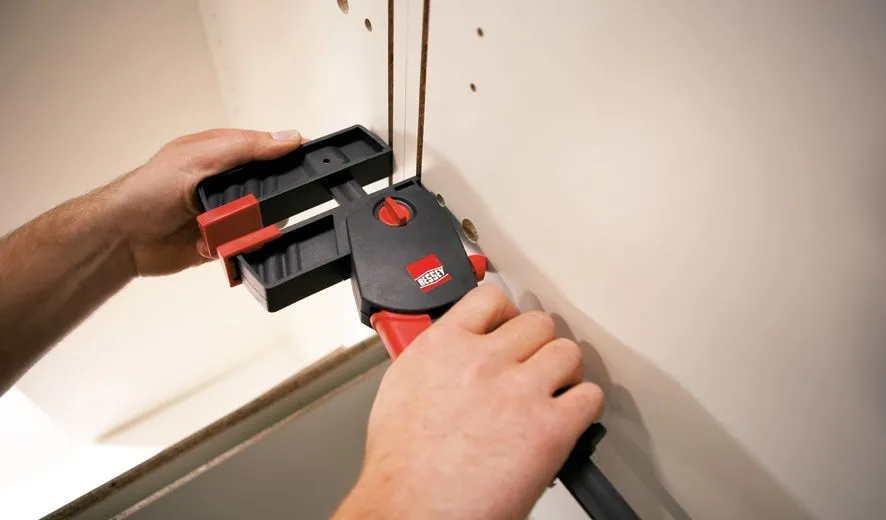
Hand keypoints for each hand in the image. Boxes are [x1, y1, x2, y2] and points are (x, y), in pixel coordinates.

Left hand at [108, 128, 302, 275]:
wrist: (122, 239)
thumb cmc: (147, 191)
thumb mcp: (198, 158)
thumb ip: (244, 147)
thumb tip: (287, 139)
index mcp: (221, 154)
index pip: (268, 149)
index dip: (289, 155)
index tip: (311, 159)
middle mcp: (226, 183)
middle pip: (272, 189)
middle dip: (270, 199)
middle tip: (251, 204)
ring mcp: (226, 213)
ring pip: (264, 220)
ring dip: (252, 226)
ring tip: (229, 227)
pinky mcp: (223, 242)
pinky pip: (249, 246)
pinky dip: (241, 247)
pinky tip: (219, 243)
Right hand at [335, 285, 604, 519]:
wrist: (414, 511)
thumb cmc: (402, 468)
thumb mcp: (401, 390)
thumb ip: (435, 360)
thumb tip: (453, 352)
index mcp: (444, 346)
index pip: (490, 299)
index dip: (505, 314)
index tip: (508, 326)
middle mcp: (483, 360)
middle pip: (536, 323)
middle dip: (536, 345)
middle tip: (532, 366)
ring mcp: (519, 390)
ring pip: (567, 352)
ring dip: (563, 372)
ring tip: (552, 391)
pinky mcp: (550, 426)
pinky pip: (589, 396)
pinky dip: (583, 407)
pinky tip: (568, 418)